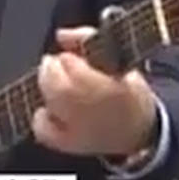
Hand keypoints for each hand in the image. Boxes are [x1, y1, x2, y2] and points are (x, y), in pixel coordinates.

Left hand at [32, 26, 157, 156]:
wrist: (137, 130)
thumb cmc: (125, 90)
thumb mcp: (117, 58)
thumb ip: (87, 39)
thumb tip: (61, 35)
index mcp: (116, 88)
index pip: (80, 71)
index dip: (69, 60)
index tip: (69, 56)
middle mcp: (99, 112)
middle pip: (62, 88)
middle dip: (51, 71)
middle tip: (52, 64)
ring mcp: (84, 130)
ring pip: (54, 105)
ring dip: (47, 88)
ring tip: (52, 81)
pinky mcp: (72, 144)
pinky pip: (46, 133)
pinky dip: (41, 119)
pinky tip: (48, 111)